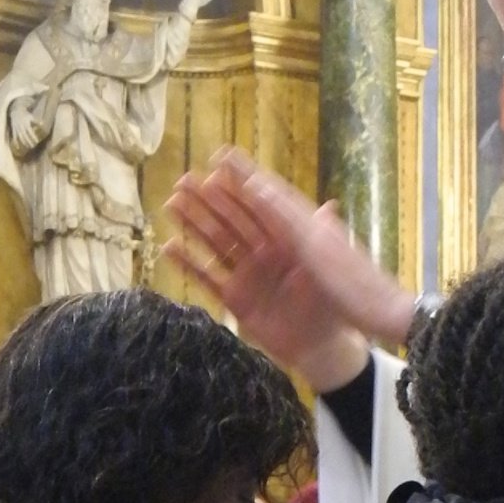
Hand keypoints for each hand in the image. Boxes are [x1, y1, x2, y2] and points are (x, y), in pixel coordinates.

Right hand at [8, 103, 44, 152]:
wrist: (15, 111)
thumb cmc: (25, 115)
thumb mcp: (31, 117)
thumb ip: (36, 121)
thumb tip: (43, 124)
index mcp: (26, 124)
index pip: (30, 132)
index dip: (33, 137)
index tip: (37, 142)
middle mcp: (21, 127)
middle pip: (25, 136)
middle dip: (29, 141)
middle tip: (33, 146)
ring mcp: (17, 129)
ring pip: (20, 137)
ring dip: (24, 142)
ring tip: (28, 146)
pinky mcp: (14, 130)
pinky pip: (14, 137)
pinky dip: (15, 142)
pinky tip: (18, 147)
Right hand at [163, 149, 415, 390]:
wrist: (324, 344)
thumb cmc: (332, 302)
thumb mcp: (331, 269)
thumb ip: (325, 237)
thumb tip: (329, 204)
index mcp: (286, 238)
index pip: (260, 204)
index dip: (241, 182)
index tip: (220, 158)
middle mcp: (263, 251)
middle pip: (232, 219)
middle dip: (209, 199)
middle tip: (184, 179)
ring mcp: (248, 274)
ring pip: (216, 243)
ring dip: (194, 223)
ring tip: (172, 202)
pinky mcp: (237, 299)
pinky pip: (210, 278)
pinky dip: (190, 263)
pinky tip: (171, 246)